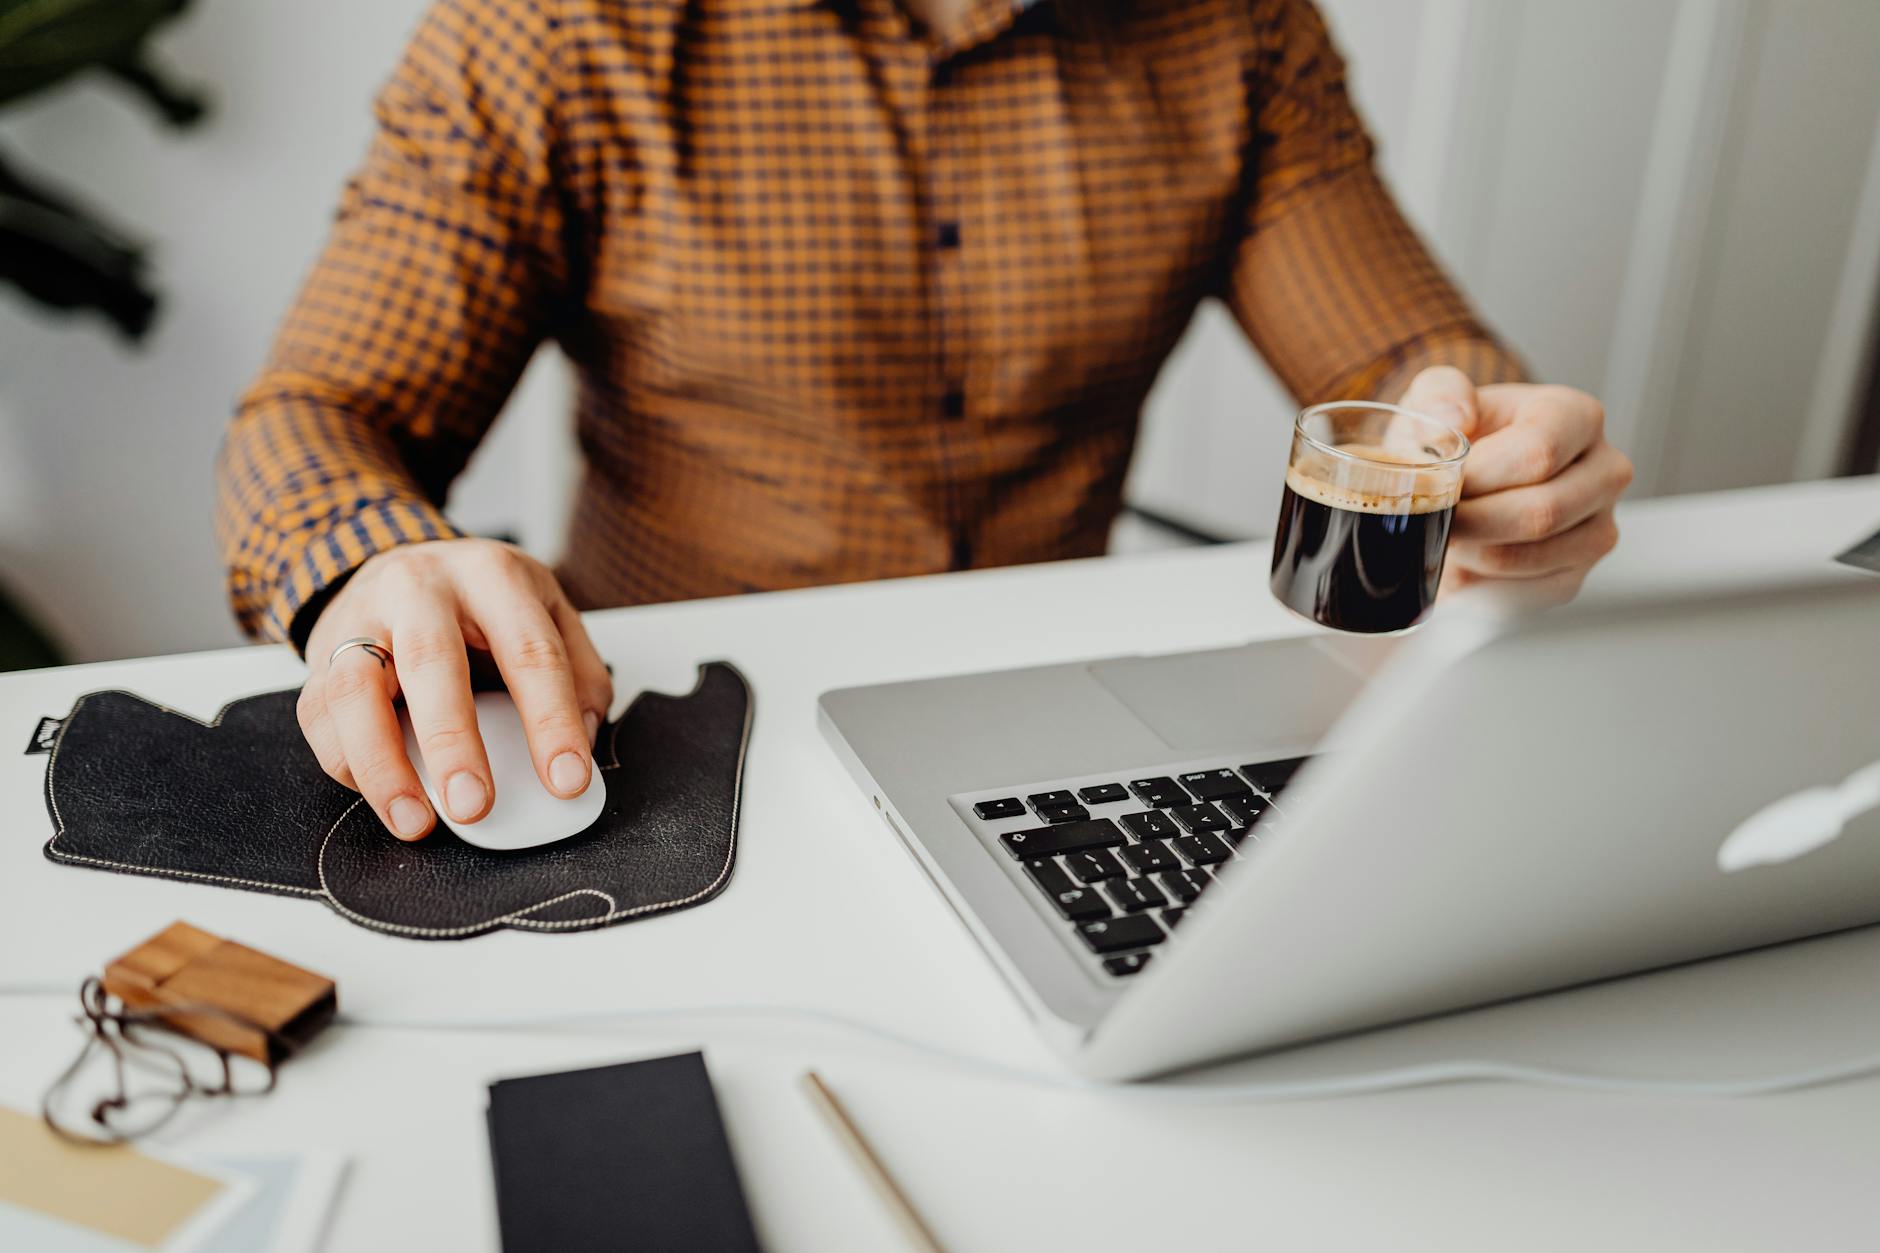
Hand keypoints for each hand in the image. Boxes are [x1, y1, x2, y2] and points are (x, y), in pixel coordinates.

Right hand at [299, 539, 613, 840]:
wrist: (397, 560)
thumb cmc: (480, 600)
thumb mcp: (548, 610)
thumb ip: (579, 672)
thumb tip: (582, 740)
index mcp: (491, 576)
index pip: (529, 651)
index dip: (551, 721)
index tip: (566, 781)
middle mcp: (419, 589)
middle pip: (431, 661)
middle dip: (453, 742)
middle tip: (474, 806)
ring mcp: (361, 619)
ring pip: (355, 690)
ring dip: (383, 766)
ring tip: (415, 821)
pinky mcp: (320, 656)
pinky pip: (322, 716)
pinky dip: (349, 765)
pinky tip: (382, 796)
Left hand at [1398, 367, 1633, 600]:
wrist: (1467, 477)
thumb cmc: (1458, 435)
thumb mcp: (1438, 398)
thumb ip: (1439, 394)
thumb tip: (1454, 419)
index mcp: (1578, 417)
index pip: (1538, 454)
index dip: (1479, 476)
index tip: (1439, 481)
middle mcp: (1605, 473)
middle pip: (1540, 513)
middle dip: (1471, 520)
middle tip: (1432, 516)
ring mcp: (1597, 530)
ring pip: (1526, 559)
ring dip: (1470, 554)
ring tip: (1444, 534)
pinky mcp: (1573, 577)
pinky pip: (1520, 597)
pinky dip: (1476, 587)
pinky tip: (1460, 562)